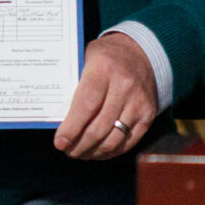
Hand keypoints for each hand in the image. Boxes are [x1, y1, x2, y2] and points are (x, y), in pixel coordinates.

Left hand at [56, 32, 159, 159]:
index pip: (86, 105)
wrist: (141, 52)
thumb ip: (72, 84)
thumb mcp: (86, 59)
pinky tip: (97, 152)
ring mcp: (139, 101)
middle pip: (99, 127)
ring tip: (80, 153)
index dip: (72, 128)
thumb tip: (55, 117)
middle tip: (67, 150)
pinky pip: (128, 141)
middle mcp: (124, 85)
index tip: (60, 143)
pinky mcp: (148, 113)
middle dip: (79, 145)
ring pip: (113, 138)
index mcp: (104, 68)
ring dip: (93, 152)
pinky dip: (110, 152)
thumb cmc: (105, 57)